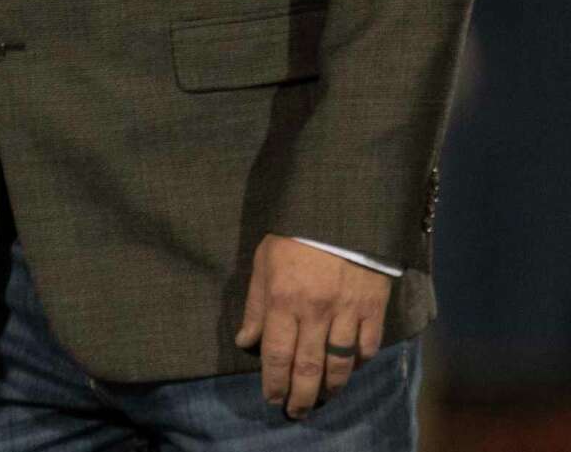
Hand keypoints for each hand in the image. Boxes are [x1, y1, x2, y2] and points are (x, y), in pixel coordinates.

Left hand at [235, 234, 390, 418]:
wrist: (339, 206)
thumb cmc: (293, 232)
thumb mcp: (264, 259)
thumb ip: (255, 303)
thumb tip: (246, 341)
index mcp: (284, 298)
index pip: (276, 354)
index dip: (273, 383)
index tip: (271, 399)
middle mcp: (315, 310)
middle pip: (308, 367)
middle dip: (300, 396)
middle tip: (296, 412)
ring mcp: (347, 310)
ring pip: (340, 364)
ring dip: (330, 388)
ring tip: (322, 399)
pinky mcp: (373, 306)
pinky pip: (367, 346)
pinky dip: (358, 362)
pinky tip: (349, 368)